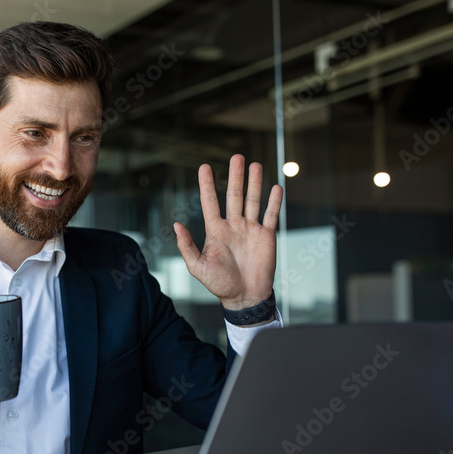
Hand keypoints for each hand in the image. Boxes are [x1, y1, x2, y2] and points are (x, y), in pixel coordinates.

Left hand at [174, 155, 282, 309]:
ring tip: (255, 164)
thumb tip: (177, 224)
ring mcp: (251, 229)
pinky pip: (271, 215)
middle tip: (237, 156)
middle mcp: (233, 225)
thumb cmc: (219, 284)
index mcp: (216, 230)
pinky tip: (276, 187)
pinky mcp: (266, 237)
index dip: (206, 184)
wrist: (244, 297)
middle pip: (234, 195)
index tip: (204, 166)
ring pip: (253, 200)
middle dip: (235, 176)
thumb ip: (187, 246)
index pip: (209, 201)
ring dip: (254, 183)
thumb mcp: (197, 266)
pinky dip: (274, 202)